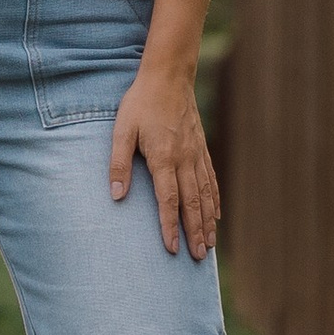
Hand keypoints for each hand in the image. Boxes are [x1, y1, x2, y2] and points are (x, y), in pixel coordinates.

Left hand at [110, 61, 220, 261]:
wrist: (168, 76)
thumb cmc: (140, 103)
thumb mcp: (121, 130)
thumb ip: (118, 164)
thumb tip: (116, 196)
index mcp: (164, 158)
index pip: (168, 200)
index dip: (170, 226)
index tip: (172, 249)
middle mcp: (185, 160)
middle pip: (192, 204)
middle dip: (194, 232)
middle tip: (196, 258)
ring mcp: (196, 155)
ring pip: (205, 195)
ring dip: (207, 222)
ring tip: (209, 245)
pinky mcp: (201, 148)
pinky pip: (211, 180)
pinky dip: (215, 200)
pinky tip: (216, 215)